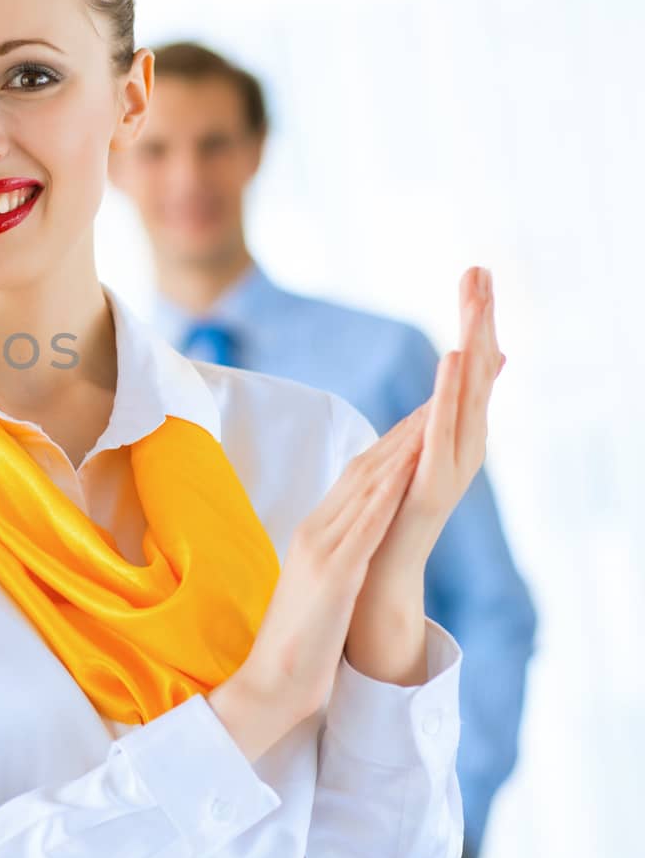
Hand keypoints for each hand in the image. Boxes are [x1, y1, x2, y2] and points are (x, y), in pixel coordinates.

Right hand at [210, 405, 425, 759]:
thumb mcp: (317, 589)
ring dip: (402, 448)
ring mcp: (323, 550)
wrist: (269, 683)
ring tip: (433, 414)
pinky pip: (366, 524)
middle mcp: (315, 532)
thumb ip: (332, 560)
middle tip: (437, 395)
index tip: (418, 417)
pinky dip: (389, 492)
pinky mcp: (333, 573)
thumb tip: (352, 550)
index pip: (354, 480)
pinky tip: (410, 468)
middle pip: (362, 470)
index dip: (389, 445)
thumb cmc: (295, 645)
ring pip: (367, 487)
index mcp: (312, 535)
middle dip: (402, 433)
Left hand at [346, 267, 503, 683]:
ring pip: (464, 400)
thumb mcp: (403, 461)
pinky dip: (448, 399)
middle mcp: (458, 449)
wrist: (376, 589)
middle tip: (480, 269)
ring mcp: (448, 470)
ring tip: (474, 307)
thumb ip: (424, 422)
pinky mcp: (432, 490)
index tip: (476, 272)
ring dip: (470, 351)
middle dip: (478, 320)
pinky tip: (453, 363)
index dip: (474, 321)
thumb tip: (438, 393)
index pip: (466, 368)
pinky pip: (440, 436)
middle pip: (473, 373)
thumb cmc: (387, 524)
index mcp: (448, 437)